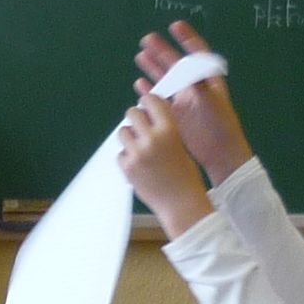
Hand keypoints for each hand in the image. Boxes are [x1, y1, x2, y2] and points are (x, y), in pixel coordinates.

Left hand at [117, 96, 213, 240]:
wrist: (180, 202)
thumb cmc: (183, 172)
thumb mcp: (179, 142)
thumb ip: (163, 127)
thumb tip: (144, 111)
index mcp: (169, 130)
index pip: (151, 101)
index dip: (148, 102)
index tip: (147, 105)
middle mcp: (151, 139)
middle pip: (132, 113)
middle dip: (136, 117)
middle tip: (142, 126)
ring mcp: (137, 154)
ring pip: (123, 132)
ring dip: (130, 136)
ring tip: (140, 146)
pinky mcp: (127, 168)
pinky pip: (120, 153)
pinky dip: (127, 156)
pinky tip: (139, 164)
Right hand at [134, 23, 253, 185]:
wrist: (219, 153)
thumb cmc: (221, 126)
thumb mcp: (211, 101)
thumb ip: (199, 81)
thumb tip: (188, 63)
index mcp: (207, 79)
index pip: (197, 52)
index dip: (187, 37)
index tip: (175, 26)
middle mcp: (194, 86)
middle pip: (176, 62)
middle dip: (162, 50)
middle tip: (148, 39)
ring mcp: (183, 100)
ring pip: (165, 78)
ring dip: (153, 67)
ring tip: (140, 54)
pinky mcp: (174, 114)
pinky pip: (159, 98)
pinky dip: (149, 91)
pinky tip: (139, 84)